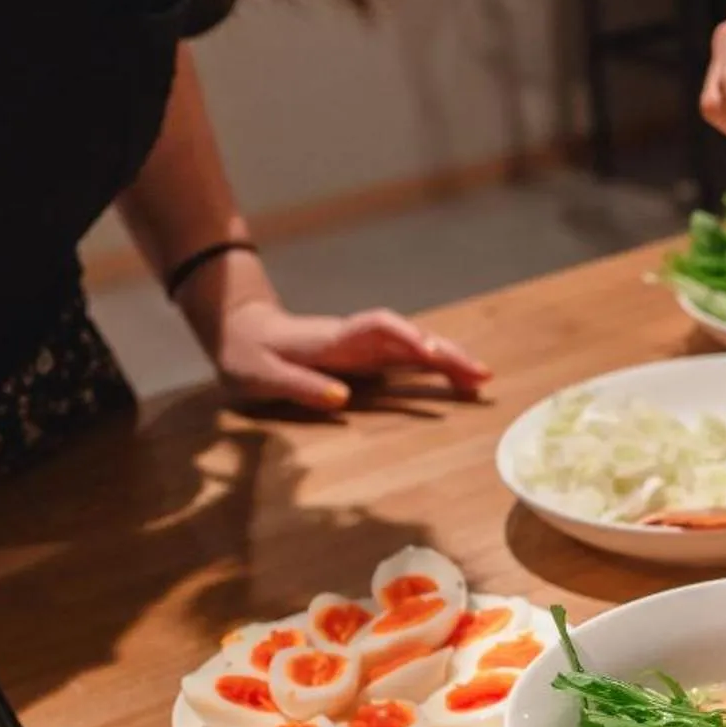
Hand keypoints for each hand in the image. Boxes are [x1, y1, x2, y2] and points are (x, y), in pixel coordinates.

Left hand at [210, 300, 491, 412]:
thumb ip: (299, 385)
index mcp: (334, 339)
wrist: (242, 333)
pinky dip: (437, 371)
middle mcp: (359, 339)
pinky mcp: (370, 361)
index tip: (427, 353)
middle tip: (480, 375)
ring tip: (483, 380)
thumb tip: (343, 399)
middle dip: (446, 353)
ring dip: (450, 361)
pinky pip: (410, 363)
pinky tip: (461, 384)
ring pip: (416, 349)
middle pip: (411, 337)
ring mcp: (368, 349)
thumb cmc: (249, 355)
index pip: (378, 327)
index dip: (405, 337)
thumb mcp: (261, 375)